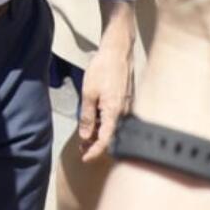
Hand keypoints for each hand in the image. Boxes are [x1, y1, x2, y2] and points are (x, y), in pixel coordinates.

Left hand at [78, 1, 135, 160]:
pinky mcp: (126, 102)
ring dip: (100, 134)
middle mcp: (125, 113)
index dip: (95, 152)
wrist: (117, 51)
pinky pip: (116, 118)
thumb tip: (86, 136)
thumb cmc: (103, 68)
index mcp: (115, 112)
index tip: (85, 158)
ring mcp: (127, 107)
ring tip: (85, 136)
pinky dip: (106, 123)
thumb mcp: (89, 93)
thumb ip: (87, 117)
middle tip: (81, 148)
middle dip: (96, 144)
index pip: (106, 140)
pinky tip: (95, 122)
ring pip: (114, 128)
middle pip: (112, 137)